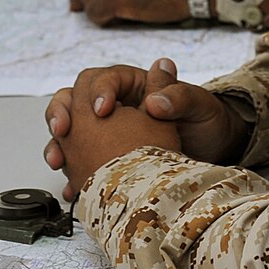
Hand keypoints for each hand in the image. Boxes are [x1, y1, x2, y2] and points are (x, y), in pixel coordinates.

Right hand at [42, 58, 244, 197]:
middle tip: (63, 129)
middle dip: (62, 112)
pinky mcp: (103, 156)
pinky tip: (72, 189)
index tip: (102, 109)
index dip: (99, 91)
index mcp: (133, 84)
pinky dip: (72, 175)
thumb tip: (156, 101)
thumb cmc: (205, 121)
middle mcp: (113, 103)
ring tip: (57, 160)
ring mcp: (104, 130)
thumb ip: (179, 97)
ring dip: (58, 143)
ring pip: (68, 129)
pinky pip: (77, 161)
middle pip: (73, 97)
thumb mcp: (199, 105)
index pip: (105, 78)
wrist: (211, 151)